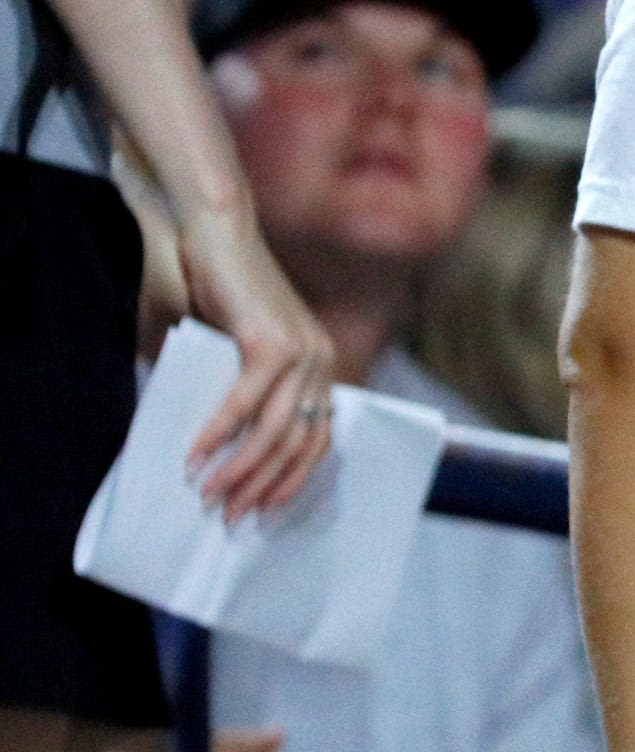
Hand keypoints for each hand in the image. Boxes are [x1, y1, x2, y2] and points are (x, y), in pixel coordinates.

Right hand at [175, 204, 333, 520]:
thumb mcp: (222, 356)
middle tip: (228, 517)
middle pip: (301, 444)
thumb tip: (207, 452)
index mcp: (319, 369)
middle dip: (263, 486)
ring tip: (208, 495)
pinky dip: (219, 431)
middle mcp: (322, 362)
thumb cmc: (210, 293)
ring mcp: (303, 351)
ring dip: (240, 468)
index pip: (319, 440)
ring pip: (277, 430)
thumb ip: (226, 397)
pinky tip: (195, 455)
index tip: (262, 512)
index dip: (292, 480)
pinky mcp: (273, 340)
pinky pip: (247, 401)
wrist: (211, 235)